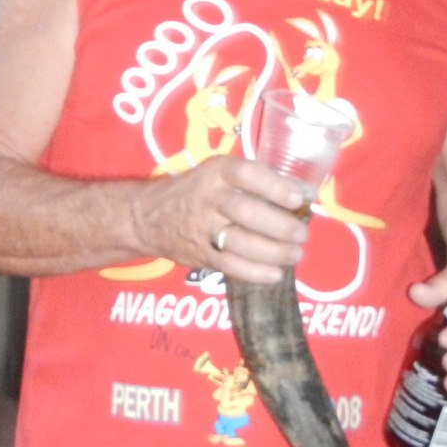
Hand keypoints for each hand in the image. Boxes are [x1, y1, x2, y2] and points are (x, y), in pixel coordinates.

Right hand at [143, 156, 310, 286]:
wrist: (146, 216)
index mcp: (216, 173)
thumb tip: (301, 195)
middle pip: (246, 212)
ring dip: (272, 251)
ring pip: (240, 242)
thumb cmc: (194, 191)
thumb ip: (251, 182)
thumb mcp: (216, 174)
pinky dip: (255, 272)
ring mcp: (202, 228)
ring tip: (295, 254)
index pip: (246, 174)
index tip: (297, 198)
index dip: (274, 186)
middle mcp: (209, 198)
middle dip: (278, 226)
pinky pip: (230, 265)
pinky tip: (275, 274)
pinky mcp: (200, 254)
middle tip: (300, 234)